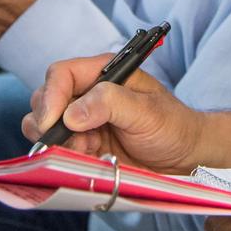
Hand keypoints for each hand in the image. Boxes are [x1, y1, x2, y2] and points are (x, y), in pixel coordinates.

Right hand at [23, 54, 205, 173]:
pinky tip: (92, 158)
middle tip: (74, 141)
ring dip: (60, 142)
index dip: (51, 95)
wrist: (184, 156)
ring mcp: (84, 120)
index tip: (51, 122)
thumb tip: (71, 114)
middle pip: (46, 99)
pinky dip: (68, 156)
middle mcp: (88, 93)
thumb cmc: (172, 125)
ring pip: (46, 127)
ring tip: (89, 149)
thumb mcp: (146, 111)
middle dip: (50, 122)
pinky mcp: (84, 144)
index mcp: (104, 73)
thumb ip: (110, 104)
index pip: (61, 74)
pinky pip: (60, 149)